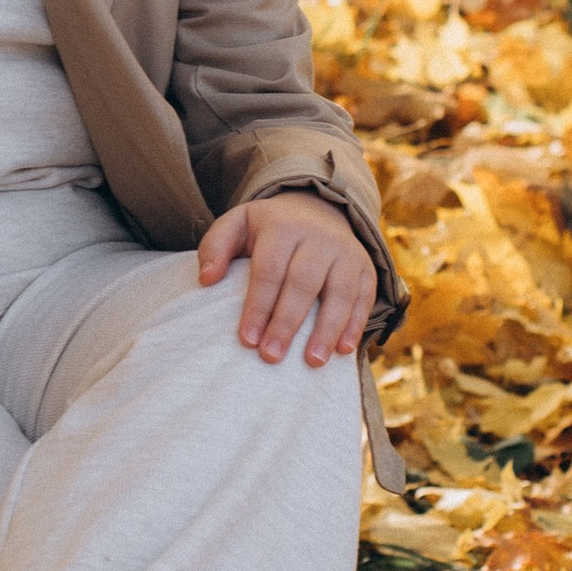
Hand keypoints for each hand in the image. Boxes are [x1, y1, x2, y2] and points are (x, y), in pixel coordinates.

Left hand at [197, 195, 377, 368]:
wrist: (317, 209)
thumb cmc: (268, 228)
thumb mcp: (237, 224)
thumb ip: (215, 247)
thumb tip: (206, 279)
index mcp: (282, 226)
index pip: (269, 270)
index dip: (258, 306)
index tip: (247, 339)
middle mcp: (318, 237)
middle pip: (303, 283)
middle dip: (287, 322)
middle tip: (271, 356)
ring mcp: (346, 251)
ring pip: (339, 291)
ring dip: (327, 329)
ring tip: (312, 361)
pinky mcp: (365, 267)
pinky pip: (365, 296)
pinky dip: (356, 323)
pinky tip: (343, 350)